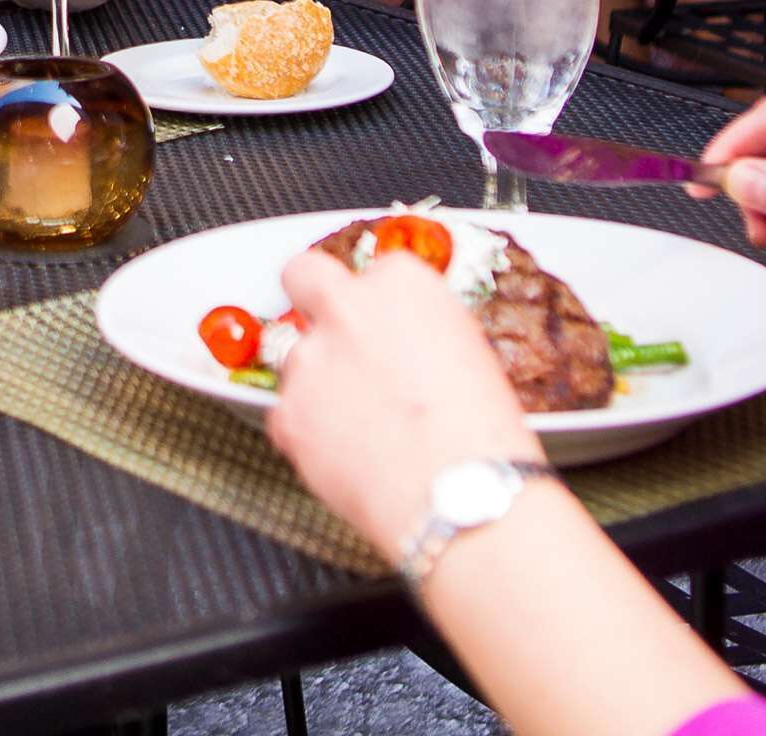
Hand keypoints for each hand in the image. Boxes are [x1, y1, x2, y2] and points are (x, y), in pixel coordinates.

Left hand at [264, 249, 550, 560]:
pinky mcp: (287, 414)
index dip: (378, 302)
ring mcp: (310, 360)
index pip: (374, 270)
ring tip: (360, 426)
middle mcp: (347, 310)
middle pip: (304, 274)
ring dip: (317, 382)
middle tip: (331, 332)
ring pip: (295, 357)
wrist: (461, 495)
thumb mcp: (468, 353)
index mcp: (401, 284)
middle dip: (311, 296)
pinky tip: (346, 455)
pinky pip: (286, 415)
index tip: (383, 325)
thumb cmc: (480, 435)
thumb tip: (401, 338)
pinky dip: (307, 433)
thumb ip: (419, 328)